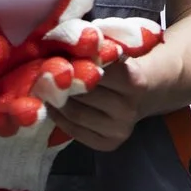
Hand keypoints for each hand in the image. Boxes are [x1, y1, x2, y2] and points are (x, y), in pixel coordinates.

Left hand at [50, 49, 176, 151]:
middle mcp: (128, 108)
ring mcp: (120, 129)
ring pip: (76, 114)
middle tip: (45, 74)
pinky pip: (75, 132)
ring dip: (57, 101)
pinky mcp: (109, 144)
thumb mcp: (117, 50)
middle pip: (84, 94)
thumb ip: (97, 49)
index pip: (96, 72)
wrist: (145, 93)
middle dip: (62, 84)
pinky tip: (53, 107)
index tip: (57, 59)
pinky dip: (59, 118)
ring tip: (47, 90)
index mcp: (134, 80)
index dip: (74, 65)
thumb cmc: (124, 65)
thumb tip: (65, 46)